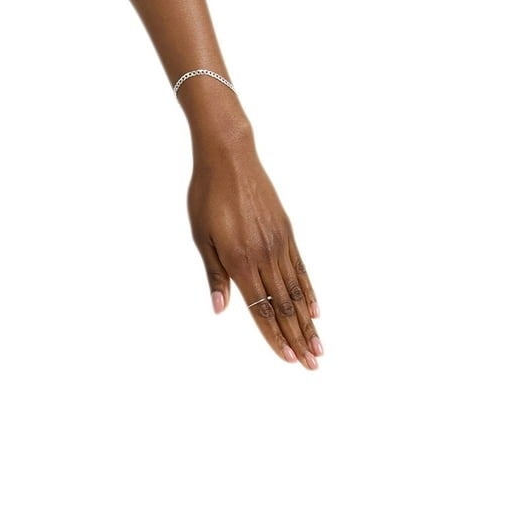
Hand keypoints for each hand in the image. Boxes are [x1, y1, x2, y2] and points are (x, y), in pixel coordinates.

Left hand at [189, 140, 320, 368]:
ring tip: (320, 346)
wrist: (229, 157)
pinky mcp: (287, 233)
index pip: (261, 308)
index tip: (288, 359)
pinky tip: (316, 309)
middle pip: (285, 306)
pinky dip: (309, 291)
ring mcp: (279, 244)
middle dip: (298, 338)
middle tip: (313, 364)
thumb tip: (220, 308)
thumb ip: (214, 274)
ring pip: (297, 291)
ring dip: (308, 322)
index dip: (275, 336)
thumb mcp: (201, 236)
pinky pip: (301, 268)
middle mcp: (264, 256)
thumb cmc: (207, 196)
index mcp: (240, 260)